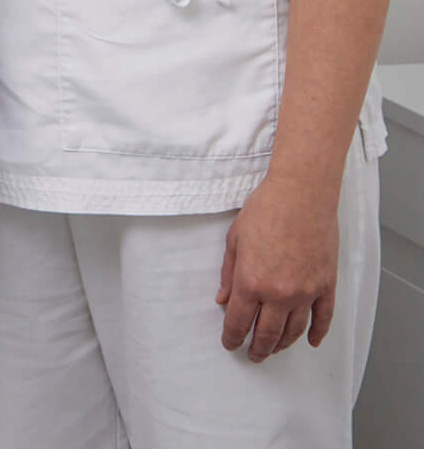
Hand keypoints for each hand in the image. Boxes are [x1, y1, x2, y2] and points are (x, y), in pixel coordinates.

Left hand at [219, 174, 341, 360]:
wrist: (301, 196)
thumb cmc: (264, 212)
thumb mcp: (235, 241)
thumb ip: (229, 275)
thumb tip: (223, 300)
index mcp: (252, 282)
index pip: (239, 321)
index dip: (232, 336)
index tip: (230, 344)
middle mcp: (280, 293)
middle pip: (268, 333)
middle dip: (257, 347)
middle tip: (252, 355)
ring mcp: (306, 292)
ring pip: (295, 330)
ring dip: (283, 344)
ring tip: (274, 349)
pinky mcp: (327, 286)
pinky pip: (324, 318)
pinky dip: (318, 333)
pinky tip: (311, 342)